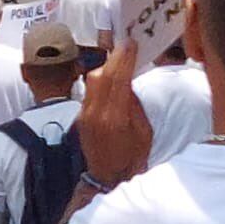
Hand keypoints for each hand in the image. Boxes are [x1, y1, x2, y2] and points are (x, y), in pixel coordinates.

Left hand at [78, 43, 151, 188]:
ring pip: (91, 81)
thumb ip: (135, 107)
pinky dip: (99, 80)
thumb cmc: (133, 158)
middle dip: (114, 58)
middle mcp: (96, 115)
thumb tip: (127, 82)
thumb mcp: (144, 134)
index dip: (124, 59)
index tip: (131, 44)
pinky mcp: (80, 116)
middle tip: (126, 45)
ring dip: (106, 66)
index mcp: (115, 120)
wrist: (108, 179)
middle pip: (101, 76)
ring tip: (120, 59)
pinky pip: (89, 90)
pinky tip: (110, 77)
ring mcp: (85, 115)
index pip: (117, 81)